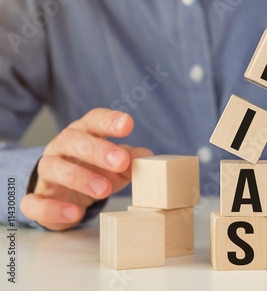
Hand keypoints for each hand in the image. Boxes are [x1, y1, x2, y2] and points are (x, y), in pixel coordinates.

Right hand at [20, 108, 152, 229]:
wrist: (66, 198)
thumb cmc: (96, 173)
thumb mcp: (117, 167)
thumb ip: (130, 160)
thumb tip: (146, 156)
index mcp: (84, 135)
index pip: (93, 121)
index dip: (109, 121)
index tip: (127, 124)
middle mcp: (61, 149)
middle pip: (71, 139)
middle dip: (96, 150)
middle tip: (120, 162)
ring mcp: (46, 173)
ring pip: (52, 167)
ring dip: (78, 177)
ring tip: (104, 190)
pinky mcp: (37, 199)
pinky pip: (36, 202)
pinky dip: (53, 209)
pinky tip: (74, 213)